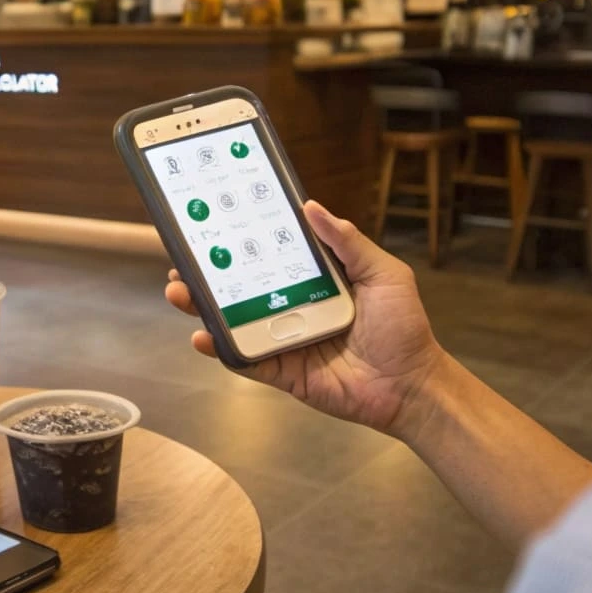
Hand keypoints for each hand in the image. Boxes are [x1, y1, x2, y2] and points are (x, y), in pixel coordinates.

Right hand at [164, 201, 449, 435]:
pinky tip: (201, 335)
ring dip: (204, 307)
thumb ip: (348, 243)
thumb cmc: (404, 328)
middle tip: (182, 259)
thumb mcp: (384, 274)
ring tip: (179, 291)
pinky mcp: (282, 371)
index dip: (243, 241)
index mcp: (314, 280)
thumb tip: (312, 207)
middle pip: (242, 287)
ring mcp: (284, 339)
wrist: (412, 386)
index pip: (271, 256)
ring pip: (235, 320)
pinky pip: (245, 357)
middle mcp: (293, 307)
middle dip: (209, 274)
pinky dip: (221, 348)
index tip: (215, 223)